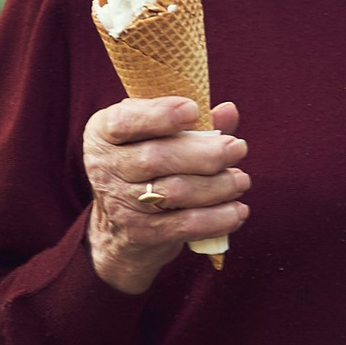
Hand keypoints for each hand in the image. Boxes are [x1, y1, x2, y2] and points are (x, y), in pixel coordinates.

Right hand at [85, 94, 249, 293]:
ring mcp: (120, 203)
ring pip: (175, 191)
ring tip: (241, 180)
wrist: (120, 228)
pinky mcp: (140, 233)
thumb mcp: (159, 136)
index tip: (193, 110)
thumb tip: (229, 112)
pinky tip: (238, 211)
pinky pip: (185, 225)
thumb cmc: (147, 167)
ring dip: (218, 185)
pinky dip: (217, 218)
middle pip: (157, 158)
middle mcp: (105, 167)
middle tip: (238, 148)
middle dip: (205, 153)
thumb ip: (193, 123)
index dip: (160, 115)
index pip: (125, 121)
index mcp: (104, 132)